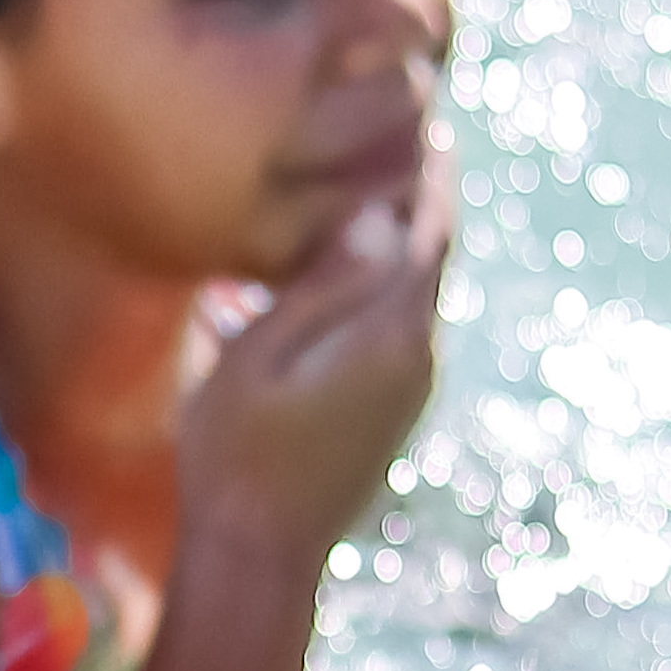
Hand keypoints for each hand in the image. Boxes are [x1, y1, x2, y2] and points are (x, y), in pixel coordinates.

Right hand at [176, 137, 452, 561]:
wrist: (261, 555)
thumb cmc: (236, 453)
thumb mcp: (257, 360)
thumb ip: (321, 287)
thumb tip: (379, 218)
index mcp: (390, 334)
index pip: (427, 228)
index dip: (428, 170)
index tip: (426, 115)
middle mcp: (418, 355)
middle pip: (434, 254)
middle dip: (424, 196)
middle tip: (411, 134)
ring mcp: (412, 388)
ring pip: (419, 291)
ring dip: (405, 240)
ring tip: (378, 190)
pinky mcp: (394, 410)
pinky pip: (401, 325)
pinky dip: (388, 283)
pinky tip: (350, 273)